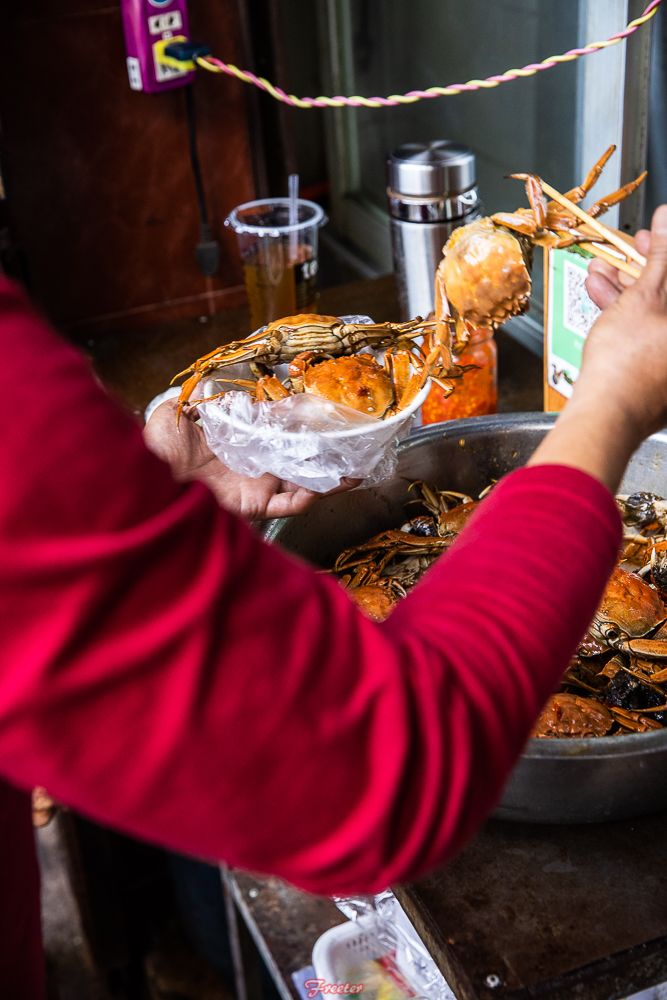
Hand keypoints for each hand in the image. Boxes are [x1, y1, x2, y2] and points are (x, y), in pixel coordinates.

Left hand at [143, 399, 353, 519]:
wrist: (146, 484)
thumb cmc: (155, 449)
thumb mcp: (175, 411)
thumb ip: (201, 396)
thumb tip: (221, 380)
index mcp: (237, 439)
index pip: (277, 426)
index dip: (301, 415)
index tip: (323, 402)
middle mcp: (252, 462)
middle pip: (298, 453)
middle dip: (325, 444)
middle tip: (352, 430)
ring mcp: (256, 485)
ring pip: (303, 479)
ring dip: (330, 470)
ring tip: (357, 457)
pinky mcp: (256, 505)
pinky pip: (293, 503)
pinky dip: (316, 494)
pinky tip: (337, 481)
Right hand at [579, 206, 666, 440]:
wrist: (607, 413)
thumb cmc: (629, 362)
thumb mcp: (645, 295)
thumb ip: (661, 256)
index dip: (666, 250)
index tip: (655, 235)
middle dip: (648, 267)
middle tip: (630, 249)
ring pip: (656, 314)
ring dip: (628, 289)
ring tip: (599, 272)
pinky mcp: (658, 376)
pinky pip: (644, 334)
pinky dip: (625, 315)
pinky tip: (601, 300)